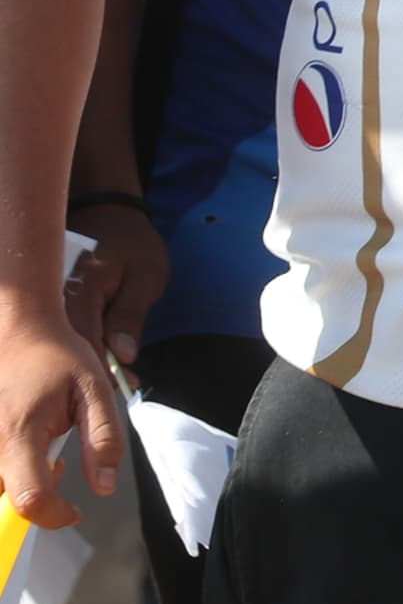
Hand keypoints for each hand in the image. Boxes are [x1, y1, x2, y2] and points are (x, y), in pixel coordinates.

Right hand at [0, 303, 122, 531]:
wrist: (18, 331)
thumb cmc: (57, 357)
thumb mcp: (95, 391)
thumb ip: (103, 438)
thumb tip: (104, 484)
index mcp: (20, 434)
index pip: (30, 499)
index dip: (54, 516)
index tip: (75, 511)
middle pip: (6, 500)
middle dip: (37, 498)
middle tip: (59, 464)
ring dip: (19, 484)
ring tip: (42, 449)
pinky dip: (7, 470)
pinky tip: (24, 446)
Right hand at [64, 204, 167, 370]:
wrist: (108, 215)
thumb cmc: (132, 243)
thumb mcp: (146, 274)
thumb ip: (131, 314)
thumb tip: (122, 354)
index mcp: (81, 289)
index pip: (87, 341)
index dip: (105, 369)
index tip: (126, 386)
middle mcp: (59, 299)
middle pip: (72, 348)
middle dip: (96, 372)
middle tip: (124, 388)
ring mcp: (54, 302)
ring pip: (67, 343)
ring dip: (90, 363)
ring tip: (117, 380)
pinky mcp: (55, 304)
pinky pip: (67, 332)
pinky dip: (84, 347)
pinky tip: (102, 359)